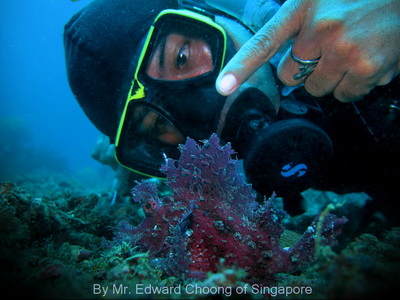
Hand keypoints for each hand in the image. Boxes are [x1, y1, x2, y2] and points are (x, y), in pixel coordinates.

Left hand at [216, 0, 399, 101]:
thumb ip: (297, 19)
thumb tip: (284, 49)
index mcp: (304, 7)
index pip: (265, 42)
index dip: (241, 67)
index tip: (223, 87)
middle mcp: (322, 30)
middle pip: (290, 76)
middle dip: (303, 69)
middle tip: (326, 48)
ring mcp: (346, 51)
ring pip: (319, 88)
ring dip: (330, 76)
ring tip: (351, 49)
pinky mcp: (368, 68)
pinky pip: (347, 94)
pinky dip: (354, 83)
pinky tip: (367, 57)